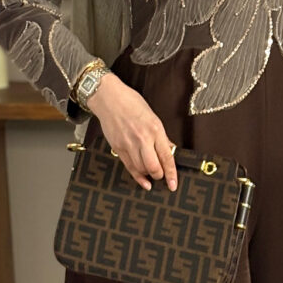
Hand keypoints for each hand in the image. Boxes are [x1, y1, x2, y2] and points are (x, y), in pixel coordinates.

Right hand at [87, 72, 177, 191]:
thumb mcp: (152, 117)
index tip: (173, 184)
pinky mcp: (118, 148)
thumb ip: (160, 136)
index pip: (166, 157)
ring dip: (148, 174)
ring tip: (151, 172)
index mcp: (155, 129)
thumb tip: (169, 150)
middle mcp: (142, 139)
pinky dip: (138, 177)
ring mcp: (129, 145)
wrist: (109, 98)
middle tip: (162, 175)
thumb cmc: (131, 103)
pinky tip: (144, 182)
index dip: (171, 174)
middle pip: (154, 167)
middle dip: (159, 175)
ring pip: (141, 170)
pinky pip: (129, 167)